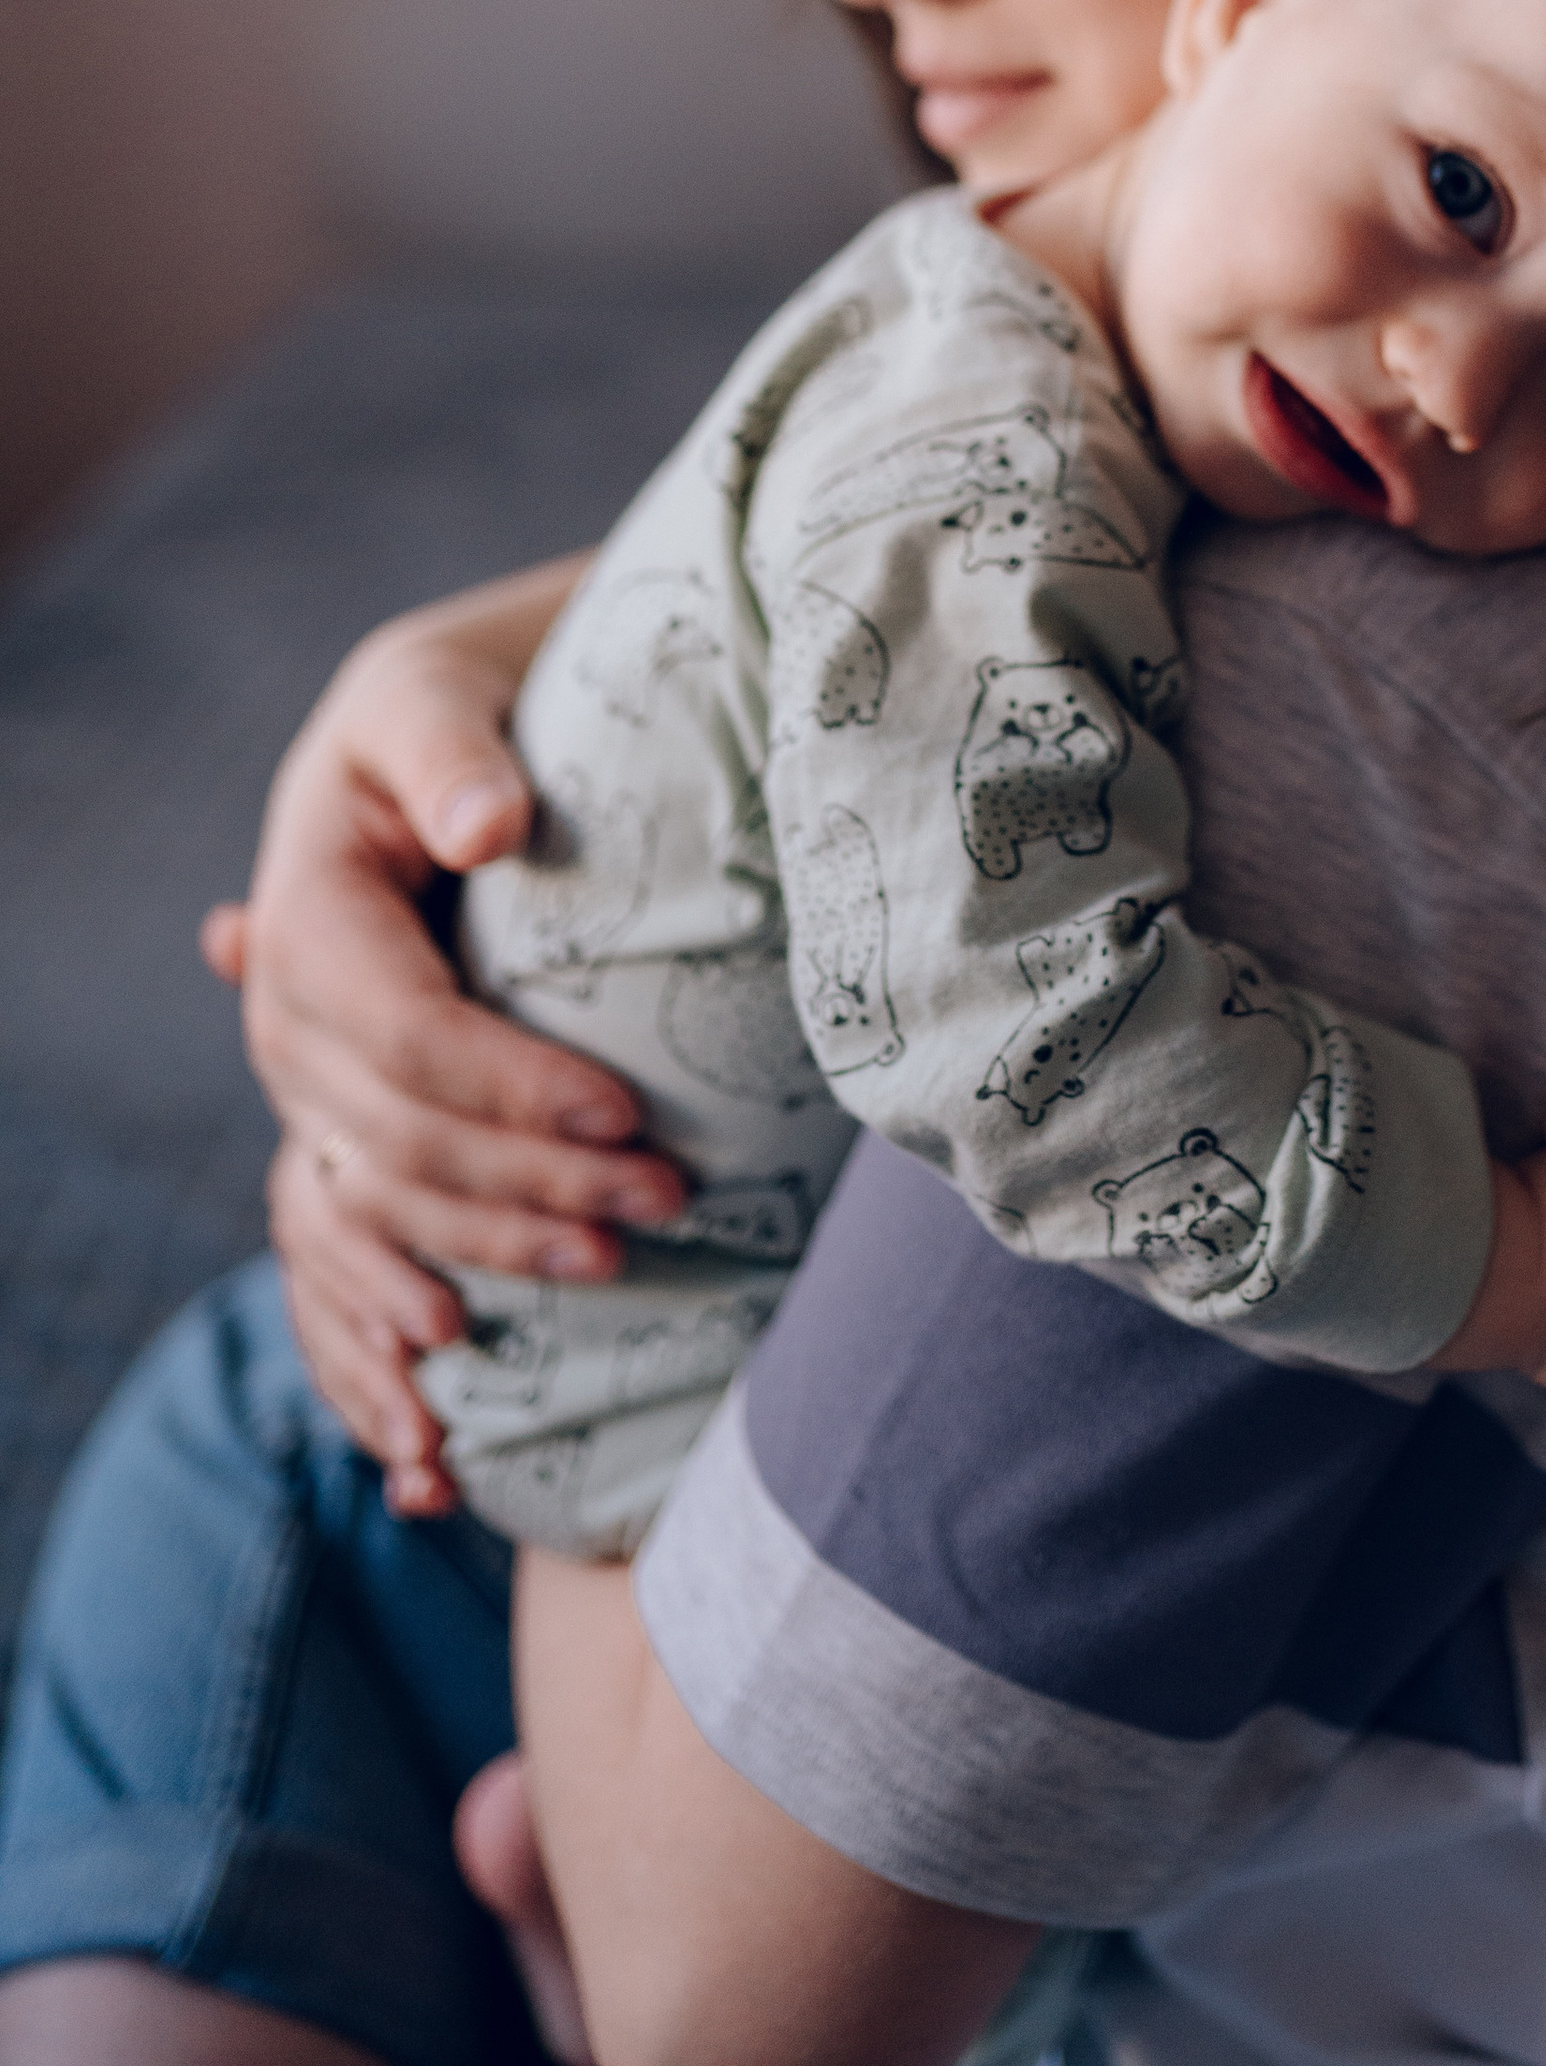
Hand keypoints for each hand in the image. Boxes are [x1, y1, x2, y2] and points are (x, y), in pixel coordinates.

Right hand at [211, 560, 688, 1467]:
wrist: (440, 734)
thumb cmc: (460, 699)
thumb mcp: (442, 692)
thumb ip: (456, 753)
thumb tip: (486, 824)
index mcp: (308, 915)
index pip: (405, 1039)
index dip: (513, 1090)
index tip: (628, 1110)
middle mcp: (288, 1019)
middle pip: (398, 1143)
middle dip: (528, 1187)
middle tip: (663, 1202)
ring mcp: (308, 1092)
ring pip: (372, 1218)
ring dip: (475, 1268)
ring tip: (600, 1277)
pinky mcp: (345, 1133)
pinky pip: (334, 1271)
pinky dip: (369, 1366)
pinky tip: (430, 1446)